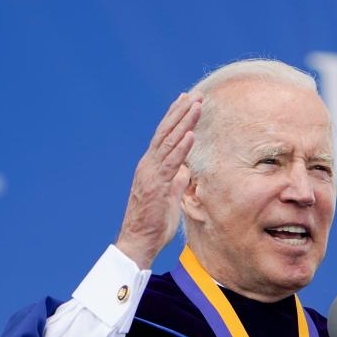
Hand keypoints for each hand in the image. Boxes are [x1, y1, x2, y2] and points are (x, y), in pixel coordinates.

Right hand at [116, 93, 200, 268]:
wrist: (139, 241)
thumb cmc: (155, 223)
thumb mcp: (170, 198)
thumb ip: (176, 182)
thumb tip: (185, 171)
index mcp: (152, 167)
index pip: (165, 136)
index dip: (175, 117)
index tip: (187, 100)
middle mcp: (149, 165)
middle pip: (166, 132)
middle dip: (181, 112)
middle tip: (195, 94)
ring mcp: (151, 174)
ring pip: (169, 142)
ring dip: (184, 122)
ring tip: (197, 105)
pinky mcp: (157, 186)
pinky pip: (170, 163)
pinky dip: (181, 147)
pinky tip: (190, 134)